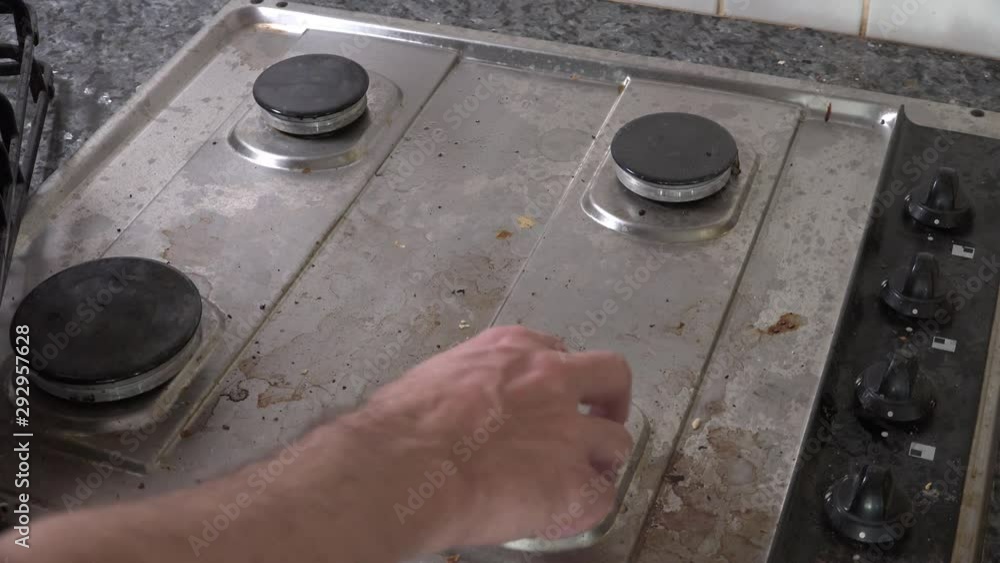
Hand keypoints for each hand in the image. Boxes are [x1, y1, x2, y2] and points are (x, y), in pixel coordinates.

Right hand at [338, 325, 633, 551]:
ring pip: (617, 441)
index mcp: (514, 349)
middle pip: (611, 376)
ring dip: (601, 460)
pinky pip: (602, 498)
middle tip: (596, 424)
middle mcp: (552, 380)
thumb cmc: (400, 426)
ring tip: (580, 480)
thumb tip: (460, 412)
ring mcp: (569, 432)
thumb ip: (467, 385)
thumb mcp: (435, 378)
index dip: (557, 378)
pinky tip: (564, 515)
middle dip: (611, 401)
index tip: (549, 397)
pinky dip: (588, 508)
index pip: (557, 352)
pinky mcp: (574, 483)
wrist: (406, 466)